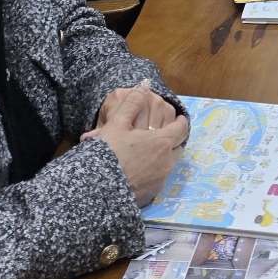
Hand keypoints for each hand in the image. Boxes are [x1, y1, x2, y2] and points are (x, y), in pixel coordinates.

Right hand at [84, 79, 188, 206]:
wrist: (95, 189)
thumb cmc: (107, 153)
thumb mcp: (117, 123)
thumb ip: (133, 102)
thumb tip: (145, 85)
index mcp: (162, 142)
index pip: (182, 128)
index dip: (181, 122)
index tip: (177, 119)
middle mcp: (167, 162)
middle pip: (178, 146)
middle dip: (173, 139)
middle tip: (162, 134)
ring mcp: (161, 180)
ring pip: (170, 163)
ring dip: (165, 155)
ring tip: (150, 151)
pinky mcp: (152, 193)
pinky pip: (160, 178)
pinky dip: (155, 171)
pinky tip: (141, 169)